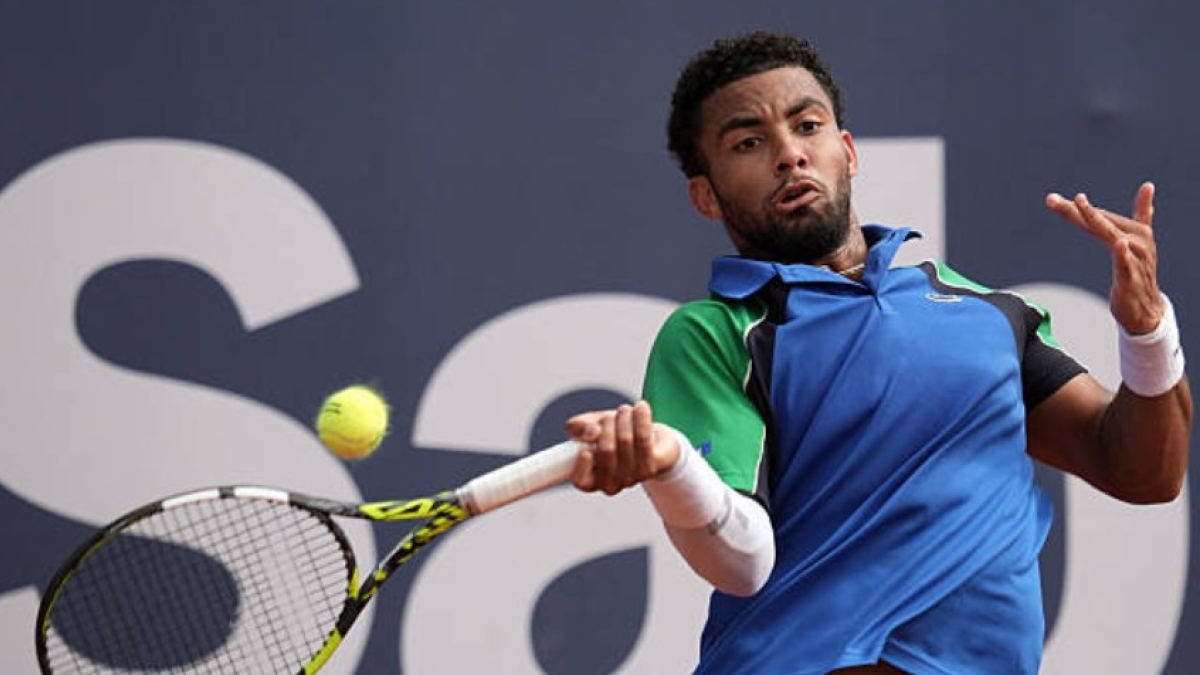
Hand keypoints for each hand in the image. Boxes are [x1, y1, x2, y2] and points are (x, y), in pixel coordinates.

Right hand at [566, 400, 681, 495]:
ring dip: (624, 418)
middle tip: (610, 415)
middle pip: (606, 450)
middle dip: (607, 423)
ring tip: (625, 410)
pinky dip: (641, 419)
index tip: (583, 447)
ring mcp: (632, 479)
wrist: (648, 437)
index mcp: (590, 480)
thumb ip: (580, 427)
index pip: (581, 480)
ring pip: (625, 441)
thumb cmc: (613, 434)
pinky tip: (640, 407)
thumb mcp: (590, 426)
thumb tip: (591, 431)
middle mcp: (611, 485)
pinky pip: (643, 439)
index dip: (581, 465)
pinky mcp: (651, 468)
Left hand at [1046, 182, 1163, 333]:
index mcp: (1133, 230)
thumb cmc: (1137, 271)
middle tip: (1054, 199)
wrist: (1146, 308)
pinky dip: (1123, 254)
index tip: (1050, 200)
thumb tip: (1149, 185)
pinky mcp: (1133, 277)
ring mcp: (1136, 257)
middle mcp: (1135, 239)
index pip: (1099, 216)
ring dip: (1095, 219)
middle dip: (1077, 210)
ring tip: (1080, 203)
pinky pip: (1126, 263)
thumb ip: (1139, 213)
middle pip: (1100, 221)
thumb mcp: (1133, 242)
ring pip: (1110, 235)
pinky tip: (1119, 244)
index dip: (1074, 208)